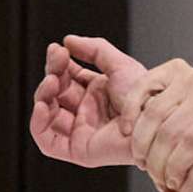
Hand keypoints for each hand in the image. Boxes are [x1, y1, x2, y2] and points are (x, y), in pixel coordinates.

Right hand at [29, 34, 141, 171]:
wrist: (153, 120)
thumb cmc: (145, 97)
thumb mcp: (119, 64)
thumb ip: (94, 49)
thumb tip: (67, 41)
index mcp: (98, 92)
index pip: (66, 77)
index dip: (58, 63)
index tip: (57, 50)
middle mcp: (88, 111)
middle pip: (55, 93)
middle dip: (51, 75)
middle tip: (56, 63)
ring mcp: (82, 131)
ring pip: (48, 115)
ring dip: (43, 95)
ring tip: (52, 82)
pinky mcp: (79, 150)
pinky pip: (49, 143)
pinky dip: (38, 125)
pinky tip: (42, 106)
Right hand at [126, 60, 192, 191]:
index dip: (175, 168)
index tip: (168, 183)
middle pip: (171, 131)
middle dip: (156, 160)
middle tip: (153, 174)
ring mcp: (190, 76)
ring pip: (153, 113)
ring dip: (141, 142)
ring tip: (141, 158)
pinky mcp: (170, 69)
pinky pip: (141, 90)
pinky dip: (130, 112)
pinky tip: (127, 131)